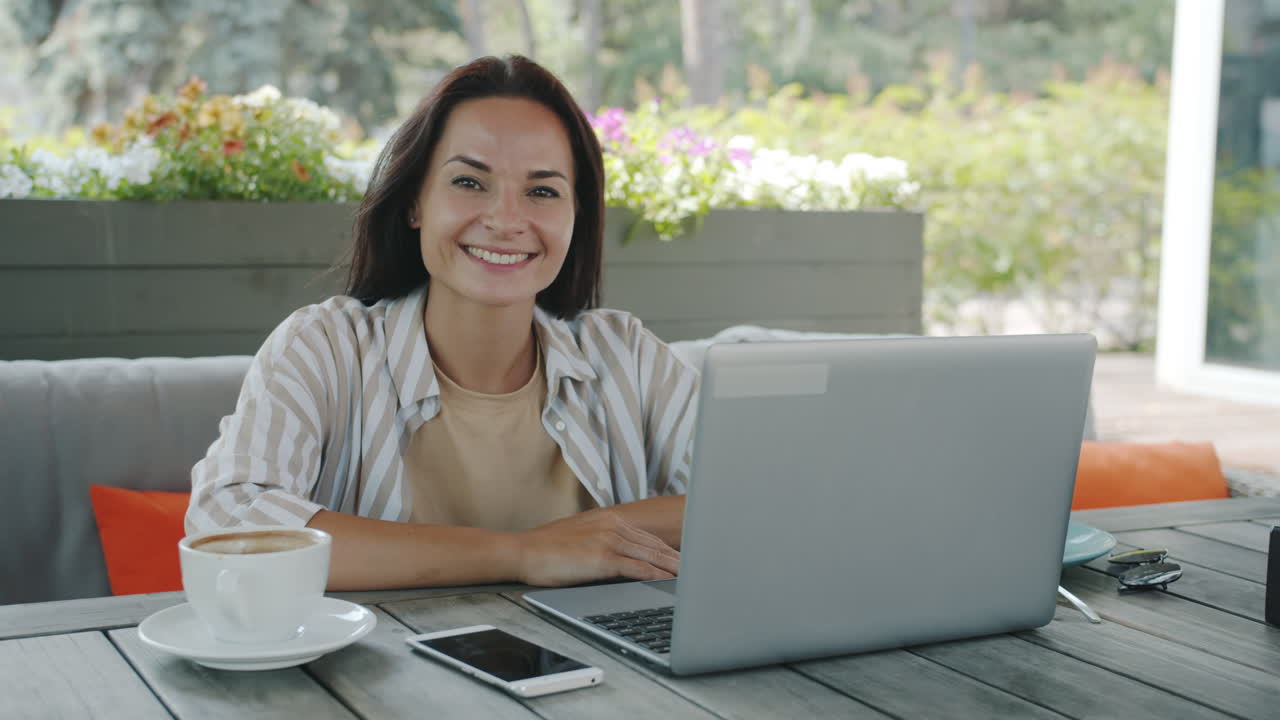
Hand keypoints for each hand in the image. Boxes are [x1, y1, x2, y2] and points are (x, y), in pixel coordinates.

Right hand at [513, 507, 679, 586]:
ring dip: (675, 569)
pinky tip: (668, 583)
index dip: (671, 550)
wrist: (524, 551)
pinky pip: (637, 568)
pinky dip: (656, 576)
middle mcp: (614, 526)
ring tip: (693, 580)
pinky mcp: (602, 557)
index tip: (687, 561)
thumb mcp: (583, 538)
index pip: (650, 538)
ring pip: (652, 556)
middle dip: (680, 560)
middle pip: (656, 546)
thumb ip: (607, 542)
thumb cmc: (549, 549)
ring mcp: (608, 540)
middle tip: (702, 571)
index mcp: (611, 520)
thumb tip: (626, 558)